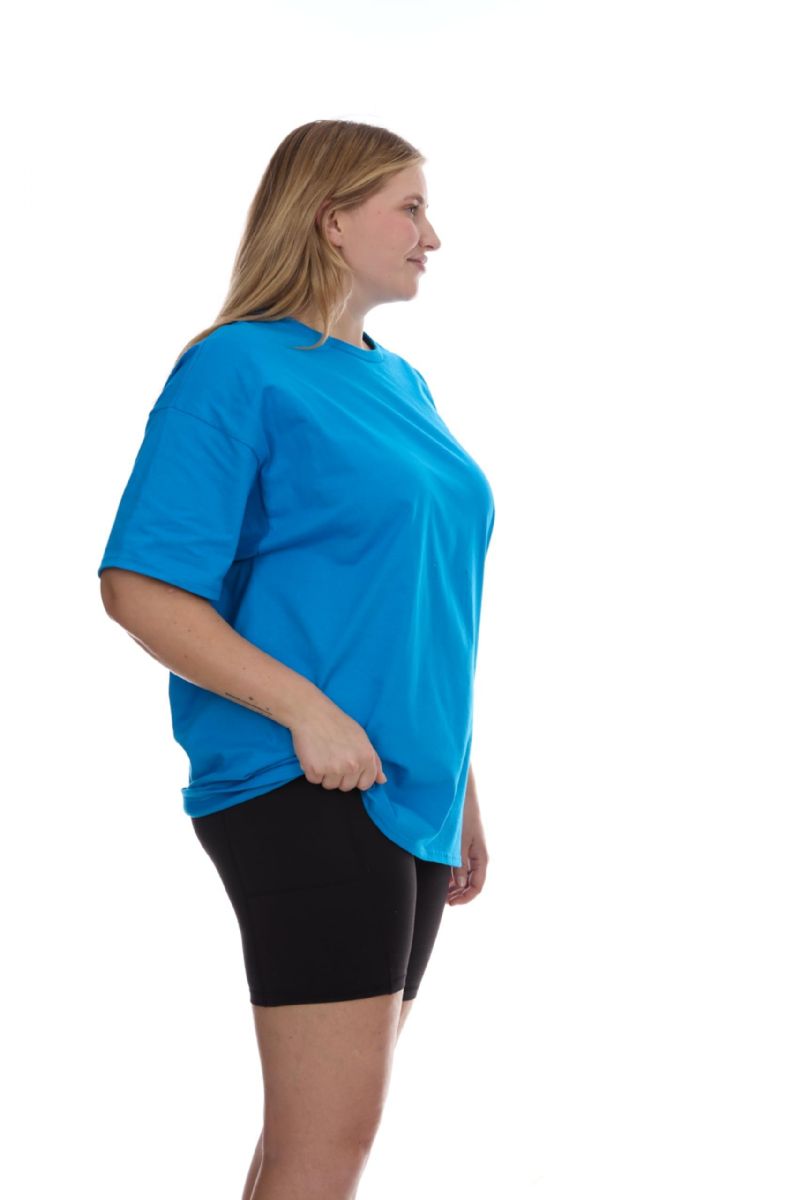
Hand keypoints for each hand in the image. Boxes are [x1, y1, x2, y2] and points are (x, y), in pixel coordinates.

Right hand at [290, 691, 386, 791]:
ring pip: (330, 785)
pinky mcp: (315, 770)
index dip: (357, 777)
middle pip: (347, 787)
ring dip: (326, 775)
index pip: (366, 784)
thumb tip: (382, 780)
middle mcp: (352, 765)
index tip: (350, 768)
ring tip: (324, 755)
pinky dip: (312, 771)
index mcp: (366, 757)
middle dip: (341, 776)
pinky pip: (314, 780)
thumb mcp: (362, 738)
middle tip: (334, 757)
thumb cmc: (338, 723)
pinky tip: (314, 756)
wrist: (313, 713)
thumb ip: (374, 761)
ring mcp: (333, 769)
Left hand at [447, 790, 487, 905]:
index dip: (465, 898)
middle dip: (459, 895)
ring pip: (466, 877)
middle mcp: (479, 857)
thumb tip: (458, 886)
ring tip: (442, 892)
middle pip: (472, 884)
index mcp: (481, 858)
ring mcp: (473, 852)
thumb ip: (458, 865)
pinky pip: (462, 867)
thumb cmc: (463, 818)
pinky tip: (443, 878)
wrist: (464, 797)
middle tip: (444, 901)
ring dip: (455, 886)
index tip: (451, 903)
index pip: (476, 887)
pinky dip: (454, 875)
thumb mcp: (459, 844)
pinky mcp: (466, 846)